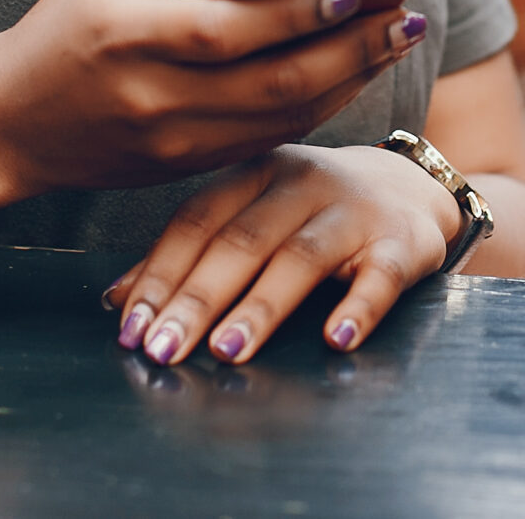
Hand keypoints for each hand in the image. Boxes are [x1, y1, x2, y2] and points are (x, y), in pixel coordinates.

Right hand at [0, 0, 425, 198]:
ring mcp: (172, 144)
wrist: (7, 123)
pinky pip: (267, 139)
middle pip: (276, 81)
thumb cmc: (66, 23)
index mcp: (130, 34)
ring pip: (283, 118)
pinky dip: (317, 107)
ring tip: (395, 40)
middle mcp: (155, 97)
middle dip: (353, 49)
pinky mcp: (183, 171)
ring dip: (350, 80)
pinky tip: (350, 74)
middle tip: (406, 16)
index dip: (301, 11)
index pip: (233, 29)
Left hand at [106, 144, 462, 366]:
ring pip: (301, 256)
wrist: (410, 189)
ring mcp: (353, 209)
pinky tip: (336, 339)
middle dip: (197, 299)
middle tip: (163, 349)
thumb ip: (190, 253)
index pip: (197, 221)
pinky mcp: (401, 242)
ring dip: (261, 306)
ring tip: (227, 351)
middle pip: (241, 240)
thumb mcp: (251, 215)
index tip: (131, 325)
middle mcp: (301, 181)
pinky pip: (380, 274)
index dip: (160, 274)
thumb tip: (115, 300)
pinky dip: (359, 307)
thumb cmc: (312, 212)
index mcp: (255, 172)